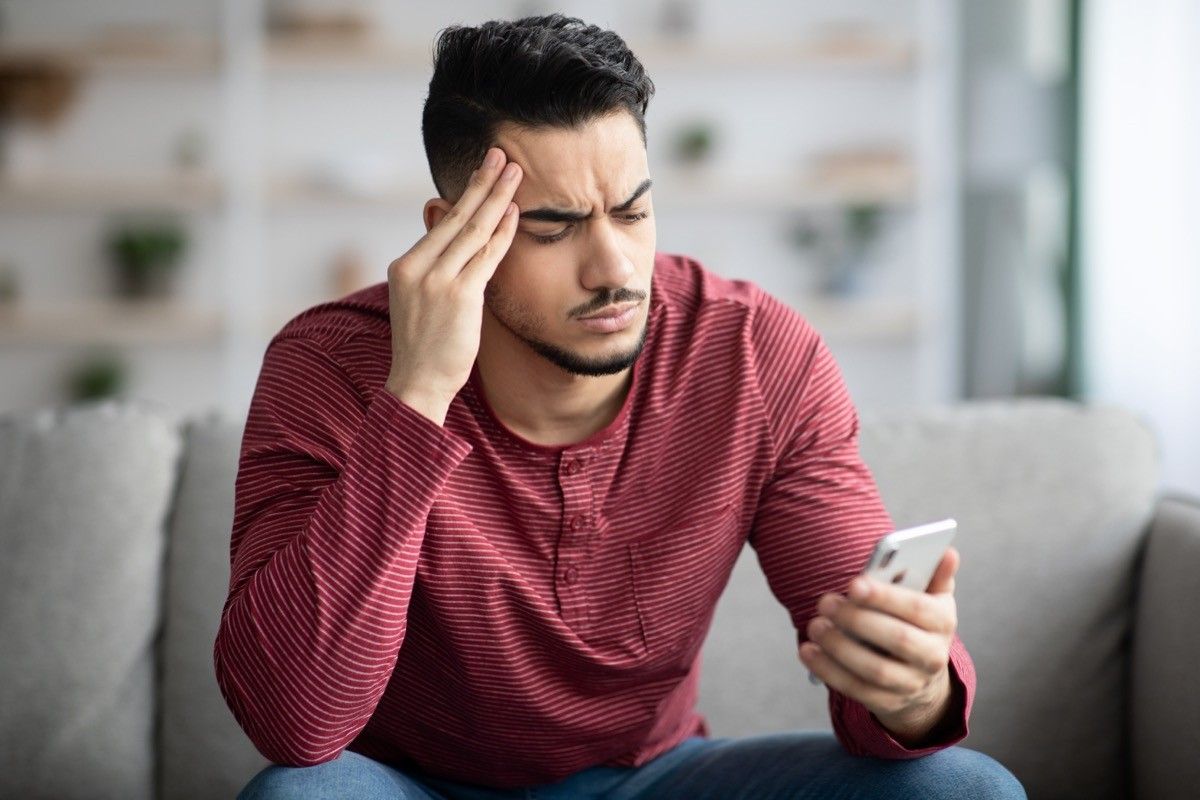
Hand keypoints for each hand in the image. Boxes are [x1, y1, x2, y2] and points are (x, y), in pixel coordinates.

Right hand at [385, 146, 522, 424]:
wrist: (418, 384)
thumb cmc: (425, 347)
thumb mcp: (422, 301)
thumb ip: (437, 270)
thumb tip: (457, 244)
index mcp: (404, 265)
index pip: (441, 223)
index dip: (465, 195)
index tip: (483, 171)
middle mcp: (416, 267)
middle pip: (455, 216)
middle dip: (482, 182)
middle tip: (501, 154)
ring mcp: (437, 281)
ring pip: (472, 231)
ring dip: (496, 197)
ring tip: (515, 172)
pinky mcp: (459, 296)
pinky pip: (486, 257)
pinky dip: (502, 233)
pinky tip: (514, 212)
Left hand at [799, 546, 960, 741]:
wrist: (922, 678)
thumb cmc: (918, 624)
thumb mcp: (932, 599)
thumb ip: (935, 575)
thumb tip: (947, 553)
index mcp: (942, 623)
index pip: (918, 609)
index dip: (886, 597)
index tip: (854, 583)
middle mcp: (932, 657)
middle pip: (897, 639)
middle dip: (857, 619)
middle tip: (825, 602)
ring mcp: (910, 683)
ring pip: (875, 670)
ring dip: (839, 647)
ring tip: (815, 626)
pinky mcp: (887, 702)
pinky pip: (856, 690)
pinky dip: (828, 670)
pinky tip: (808, 651)